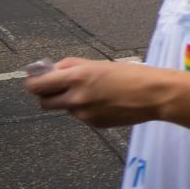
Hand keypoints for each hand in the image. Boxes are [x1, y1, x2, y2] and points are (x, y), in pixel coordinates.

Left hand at [26, 58, 171, 127]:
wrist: (156, 95)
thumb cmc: (132, 75)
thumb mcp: (99, 64)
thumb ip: (72, 66)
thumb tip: (52, 70)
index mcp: (77, 78)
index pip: (36, 86)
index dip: (34, 82)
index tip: (38, 79)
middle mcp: (76, 98)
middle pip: (43, 102)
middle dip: (47, 95)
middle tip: (59, 87)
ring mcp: (84, 114)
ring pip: (64, 108)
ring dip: (70, 101)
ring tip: (94, 93)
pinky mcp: (93, 124)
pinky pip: (81, 116)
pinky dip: (87, 109)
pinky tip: (105, 102)